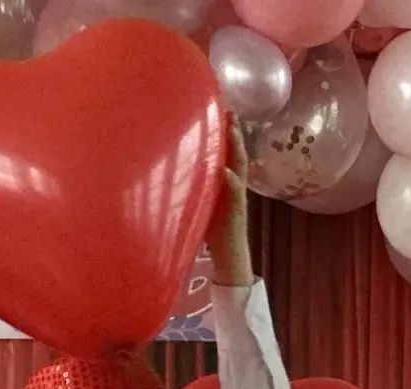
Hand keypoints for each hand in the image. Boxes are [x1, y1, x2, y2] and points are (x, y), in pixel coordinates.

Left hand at [206, 124, 252, 288]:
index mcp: (226, 182)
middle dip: (233, 131)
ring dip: (236, 148)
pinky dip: (230, 181)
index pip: (227, 152)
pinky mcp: (236, 213)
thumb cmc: (212, 230)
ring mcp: (237, 198)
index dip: (224, 131)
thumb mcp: (200, 202)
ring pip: (239, 167)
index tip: (218, 109)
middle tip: (229, 110)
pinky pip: (234, 194)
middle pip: (236, 152)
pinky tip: (225, 171)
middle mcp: (234, 186)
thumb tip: (171, 170)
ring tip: (232, 129)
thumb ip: (194, 185)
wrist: (228, 257)